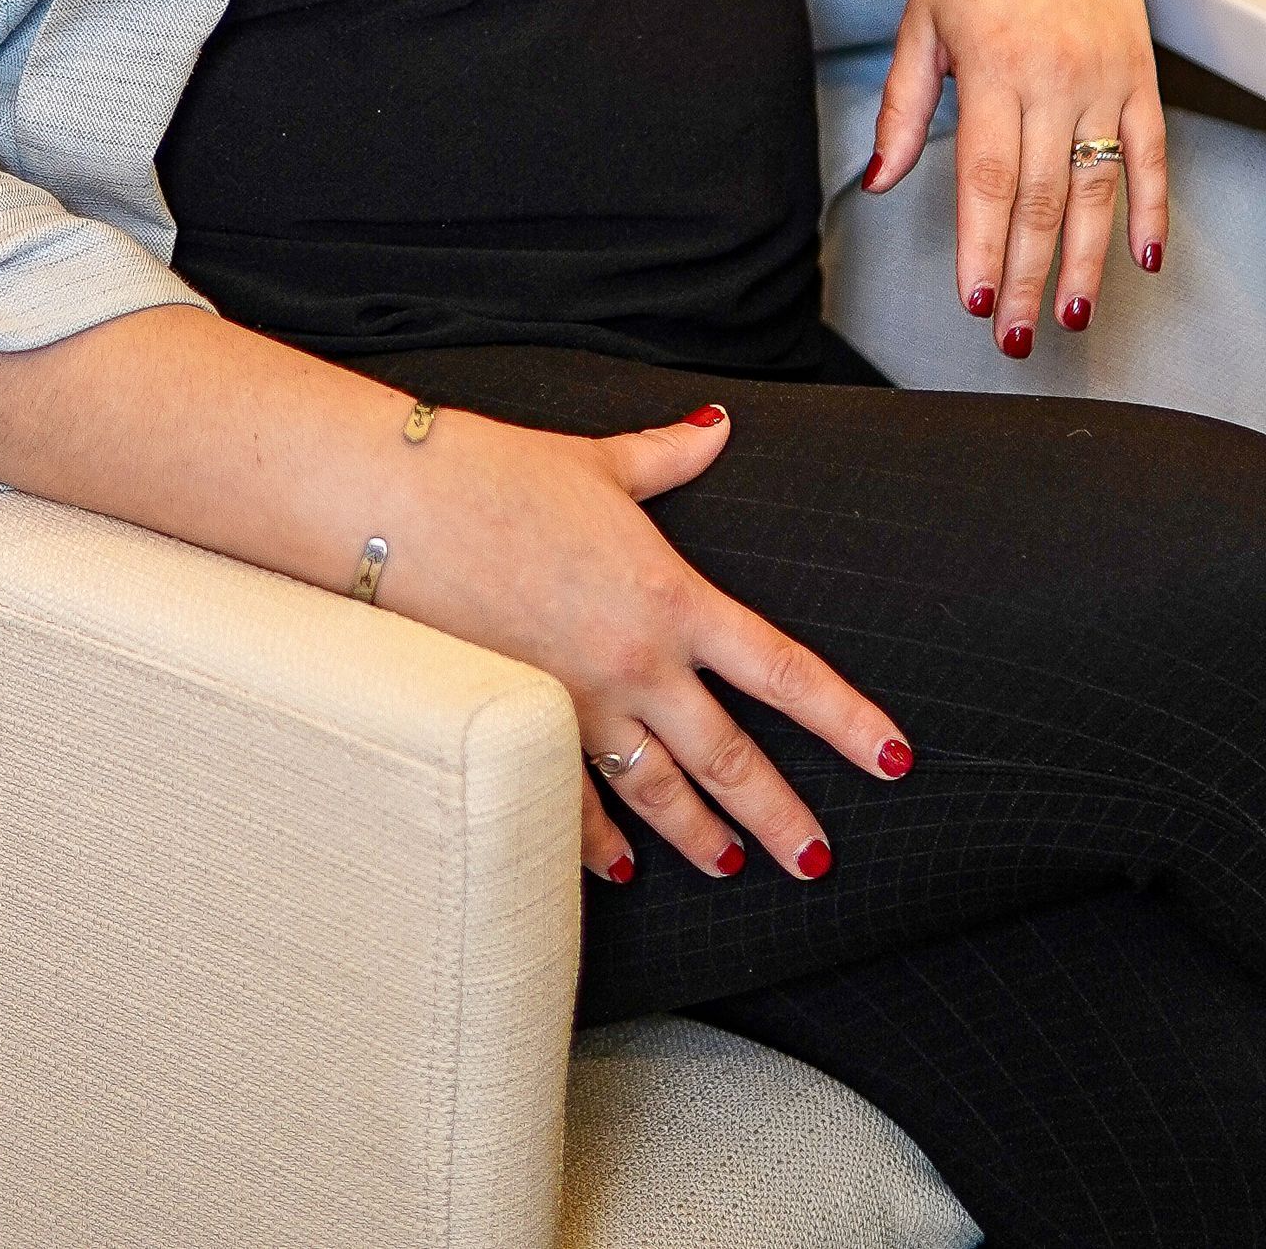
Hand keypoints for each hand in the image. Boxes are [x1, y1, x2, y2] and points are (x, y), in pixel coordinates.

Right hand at [385, 401, 912, 886]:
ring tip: (729, 865)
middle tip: (816, 862)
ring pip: (659, 793)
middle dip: (781, 818)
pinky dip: (596, 840)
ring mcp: (580, 705)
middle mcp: (638, 666)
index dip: (847, 720)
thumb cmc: (498, 474)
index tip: (893, 757)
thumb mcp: (598, 463)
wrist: (403, 508)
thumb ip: (668, 457)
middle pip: (732, 760)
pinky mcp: (523, 721)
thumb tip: (715, 428)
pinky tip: (617, 868)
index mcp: (672, 599)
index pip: (785, 673)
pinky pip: (570, 801)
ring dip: (699, 837)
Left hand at [866, 0, 1165, 353]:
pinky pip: (1152, 151)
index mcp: (991, 65)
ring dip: (1086, 259)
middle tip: (1018, 336)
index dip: (984, 245)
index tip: (977, 300)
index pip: (987, 176)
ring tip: (1071, 314)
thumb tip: (879, 180)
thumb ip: (901, 108)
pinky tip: (1143, 257)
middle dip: (1029, 275)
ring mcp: (1103, 76)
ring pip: (1098, 186)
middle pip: (1042, 197)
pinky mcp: (1138, 72)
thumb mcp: (920, 23)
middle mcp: (1053, 75)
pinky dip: (1151, 207)